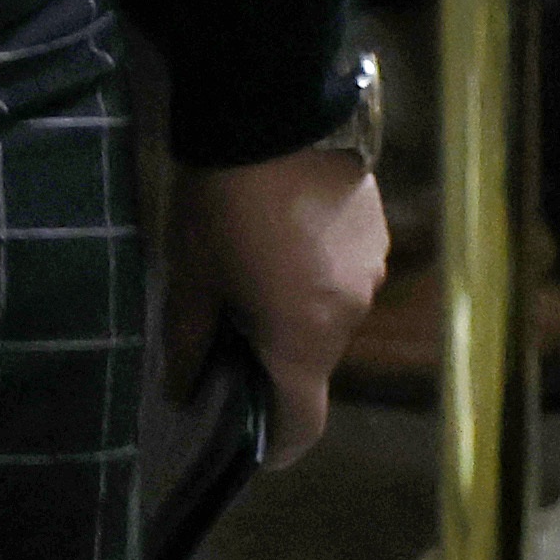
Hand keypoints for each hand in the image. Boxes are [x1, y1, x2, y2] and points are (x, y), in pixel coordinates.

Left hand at [165, 144, 387, 468]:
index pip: (302, 422)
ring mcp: (372, 270)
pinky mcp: (378, 230)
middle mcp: (350, 315)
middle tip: (230, 328)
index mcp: (303, 340)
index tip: (255, 449)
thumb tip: (182, 392)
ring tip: (253, 265)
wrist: (273, 110)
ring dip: (296, 306)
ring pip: (330, 313)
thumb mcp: (191, 275)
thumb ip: (188, 343)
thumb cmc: (222, 203)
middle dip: (274, 356)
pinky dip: (315, 270)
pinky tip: (283, 231)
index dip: (278, 444)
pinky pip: (345, 271)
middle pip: (313, 362)